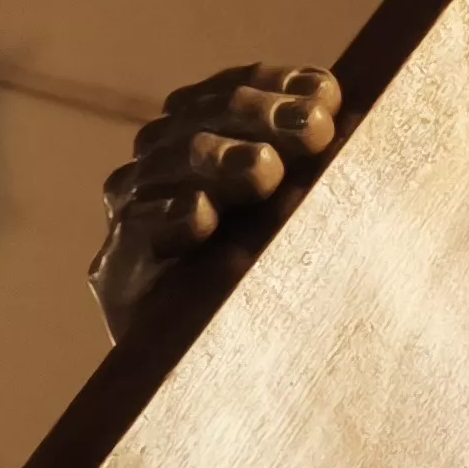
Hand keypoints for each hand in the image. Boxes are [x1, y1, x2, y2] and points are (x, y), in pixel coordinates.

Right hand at [90, 62, 342, 339]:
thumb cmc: (285, 283)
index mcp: (204, 136)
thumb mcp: (309, 211)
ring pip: (167, 165)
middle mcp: (160, 166)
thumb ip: (323, 162)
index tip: (327, 95)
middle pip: (201, 119)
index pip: (232, 90)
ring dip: (218, 159)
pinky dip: (170, 220)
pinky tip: (203, 219)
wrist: (227, 382)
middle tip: (313, 129)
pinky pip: (136, 233)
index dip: (277, 85)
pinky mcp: (116, 274)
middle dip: (261, 116)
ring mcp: (132, 216)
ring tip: (266, 169)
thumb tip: (351, 119)